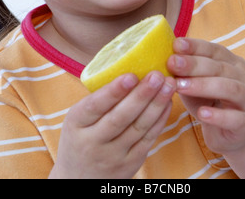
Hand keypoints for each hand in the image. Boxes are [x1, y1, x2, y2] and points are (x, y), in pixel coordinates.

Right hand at [49, 71, 175, 178]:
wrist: (78, 180)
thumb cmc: (80, 137)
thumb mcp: (77, 119)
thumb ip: (98, 100)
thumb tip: (127, 64)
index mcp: (76, 124)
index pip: (95, 106)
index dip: (114, 91)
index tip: (131, 74)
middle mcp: (92, 142)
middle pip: (120, 117)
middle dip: (142, 95)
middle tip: (158, 74)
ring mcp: (113, 156)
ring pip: (138, 128)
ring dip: (156, 104)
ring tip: (169, 84)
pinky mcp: (130, 164)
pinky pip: (148, 139)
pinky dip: (160, 120)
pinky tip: (168, 102)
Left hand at [167, 38, 244, 154]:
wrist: (230, 133)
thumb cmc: (208, 101)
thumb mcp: (194, 82)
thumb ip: (183, 71)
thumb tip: (163, 56)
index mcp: (230, 62)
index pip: (214, 50)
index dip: (195, 46)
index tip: (176, 45)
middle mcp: (243, 77)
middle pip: (220, 67)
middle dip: (194, 64)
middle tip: (172, 64)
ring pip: (230, 89)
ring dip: (204, 85)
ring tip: (180, 86)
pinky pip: (236, 118)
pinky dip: (218, 116)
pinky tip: (201, 113)